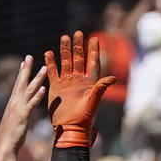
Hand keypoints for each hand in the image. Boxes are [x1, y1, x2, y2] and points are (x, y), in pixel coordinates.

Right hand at [0, 55, 47, 154]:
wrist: (3, 146)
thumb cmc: (9, 138)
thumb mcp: (14, 123)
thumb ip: (18, 116)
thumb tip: (21, 115)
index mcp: (12, 103)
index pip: (17, 85)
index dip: (21, 73)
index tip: (24, 62)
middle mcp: (14, 102)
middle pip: (21, 82)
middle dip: (26, 69)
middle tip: (30, 56)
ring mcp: (18, 108)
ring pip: (29, 89)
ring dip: (37, 78)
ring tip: (44, 68)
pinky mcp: (23, 115)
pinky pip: (32, 103)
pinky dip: (38, 95)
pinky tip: (43, 88)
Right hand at [44, 33, 115, 148]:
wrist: (70, 127)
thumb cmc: (84, 117)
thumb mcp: (93, 101)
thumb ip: (101, 87)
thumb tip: (113, 77)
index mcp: (89, 82)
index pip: (92, 62)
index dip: (93, 50)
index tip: (94, 38)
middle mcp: (78, 80)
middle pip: (78, 59)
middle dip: (78, 46)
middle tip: (78, 33)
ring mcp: (66, 83)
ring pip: (65, 62)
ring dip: (65, 51)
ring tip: (64, 38)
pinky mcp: (55, 87)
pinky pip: (53, 72)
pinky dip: (51, 63)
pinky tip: (48, 53)